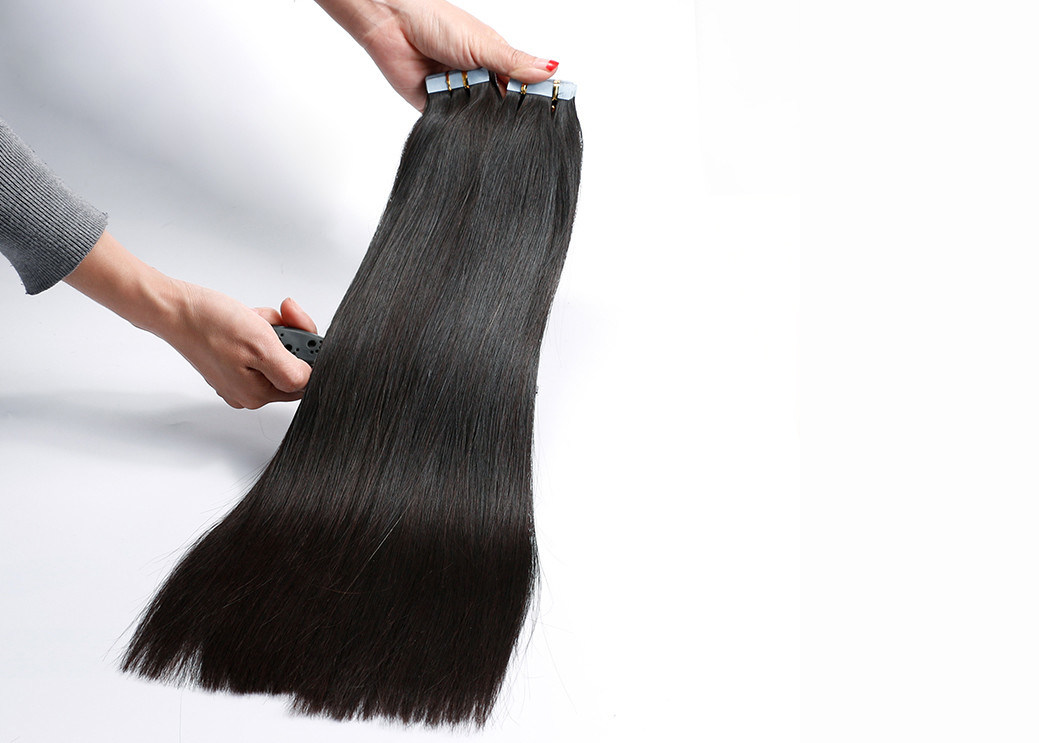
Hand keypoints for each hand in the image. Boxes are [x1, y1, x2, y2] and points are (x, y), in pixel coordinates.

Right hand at [65, 231, 318, 409]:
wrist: (173, 307)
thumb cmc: (209, 323)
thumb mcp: (261, 345)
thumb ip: (291, 370)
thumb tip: (310, 380)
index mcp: (256, 394)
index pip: (303, 381)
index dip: (308, 352)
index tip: (301, 331)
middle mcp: (248, 392)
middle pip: (290, 365)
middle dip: (288, 336)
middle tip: (277, 318)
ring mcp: (237, 377)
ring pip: (275, 351)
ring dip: (273, 329)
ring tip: (255, 318)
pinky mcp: (230, 361)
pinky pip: (258, 345)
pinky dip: (258, 328)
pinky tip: (247, 318)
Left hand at [316, 0, 558, 108]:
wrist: (390, 24)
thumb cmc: (435, 22)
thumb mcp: (482, 42)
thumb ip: (513, 62)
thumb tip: (551, 70)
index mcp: (495, 64)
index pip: (523, 90)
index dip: (534, 103)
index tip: (548, 114)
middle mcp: (479, 83)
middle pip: (502, 112)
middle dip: (505, 116)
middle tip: (511, 117)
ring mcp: (460, 98)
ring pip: (479, 122)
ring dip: (480, 120)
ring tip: (479, 109)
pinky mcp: (438, 111)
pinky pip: (454, 127)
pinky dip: (457, 125)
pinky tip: (461, 119)